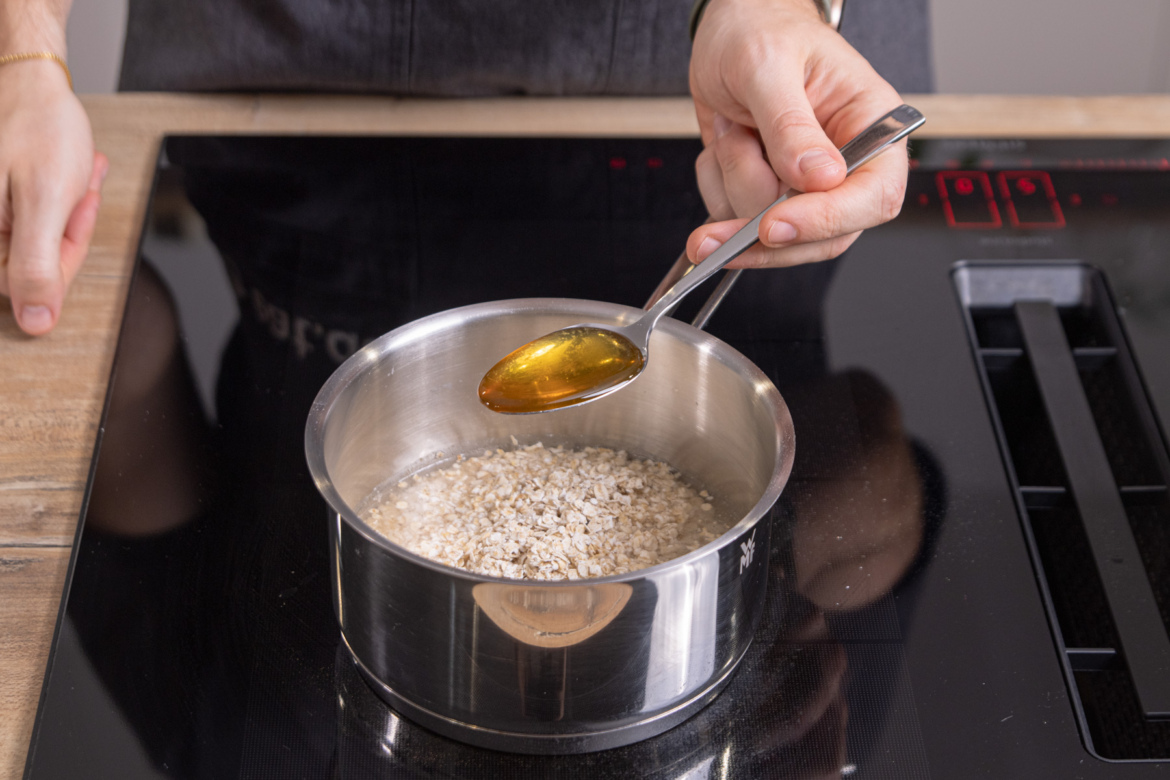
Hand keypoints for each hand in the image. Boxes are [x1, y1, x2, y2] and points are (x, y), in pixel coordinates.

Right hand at [0, 60, 104, 334]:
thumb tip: (35, 323)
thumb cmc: (38, 127)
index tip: (78, 213)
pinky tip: (72, 170)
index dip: (65, 256)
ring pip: (36, 236)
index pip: (24, 285)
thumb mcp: (46, 200)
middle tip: (79, 186)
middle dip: (67, 226)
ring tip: (76, 171)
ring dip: (66, 209)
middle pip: (31, 260)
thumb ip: (38, 263)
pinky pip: (31, 215)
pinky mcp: (0, 203)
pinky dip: (59, 197)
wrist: (28, 79)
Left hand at [686, 0, 908, 267]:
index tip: (774, 224)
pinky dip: (717, 188)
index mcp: (873, 126)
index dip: (825, 220)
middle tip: (714, 227)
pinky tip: (725, 146)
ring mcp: (805, 186)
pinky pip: (738, 221)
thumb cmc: (761, 30)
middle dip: (761, 226)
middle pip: (822, 236)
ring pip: (773, 235)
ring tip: (734, 131)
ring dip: (733, 186)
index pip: (873, 197)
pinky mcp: (768, 195)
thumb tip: (820, 176)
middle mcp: (846, 164)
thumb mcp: (768, 65)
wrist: (729, 31)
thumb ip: (791, 124)